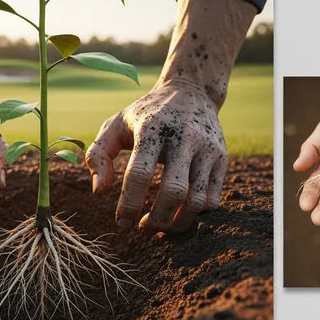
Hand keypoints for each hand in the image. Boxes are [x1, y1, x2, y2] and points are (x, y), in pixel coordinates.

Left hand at [86, 83, 227, 233]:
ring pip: (197, 200)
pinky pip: (213, 198)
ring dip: (177, 223)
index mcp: (151, 129)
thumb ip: (98, 156)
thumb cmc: (145, 115)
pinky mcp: (222, 158)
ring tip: (161, 226)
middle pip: (173, 192)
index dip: (129, 204)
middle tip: (143, 228)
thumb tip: (98, 192)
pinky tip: (179, 213)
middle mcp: (183, 137)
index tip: (122, 223)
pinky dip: (195, 215)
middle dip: (157, 219)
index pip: (139, 174)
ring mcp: (206, 148)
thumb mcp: (114, 125)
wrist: (191, 91)